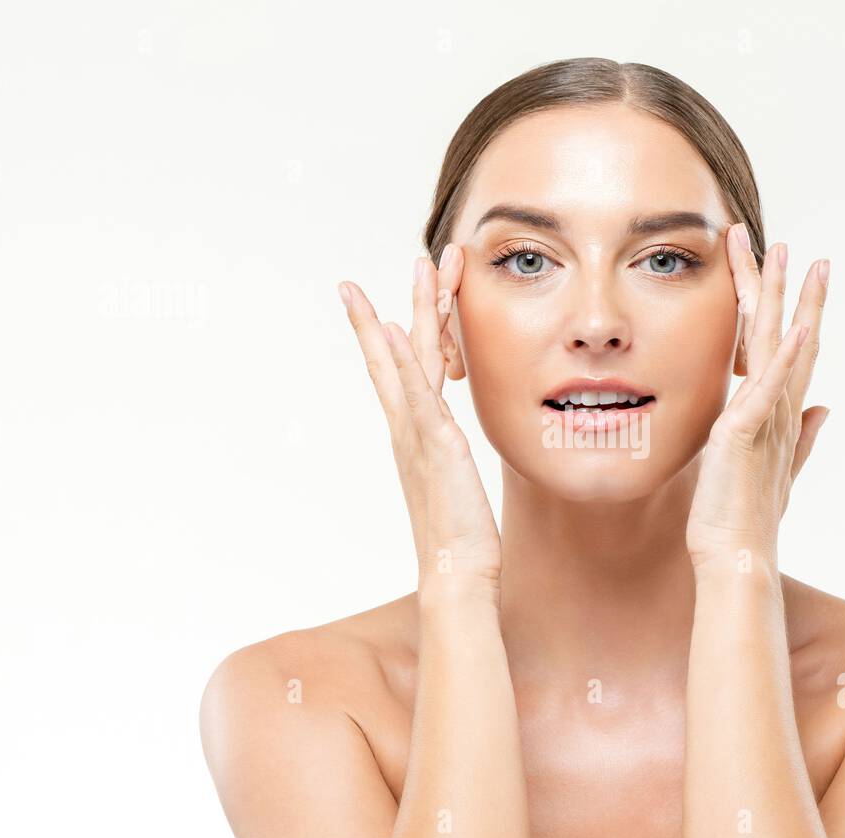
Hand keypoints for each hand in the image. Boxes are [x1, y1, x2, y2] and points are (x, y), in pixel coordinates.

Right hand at [338, 246, 502, 597]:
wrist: (454, 575)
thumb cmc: (459, 537)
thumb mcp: (453, 482)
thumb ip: (444, 453)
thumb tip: (444, 438)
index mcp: (415, 434)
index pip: (400, 371)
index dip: (394, 330)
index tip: (384, 296)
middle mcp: (410, 428)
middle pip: (404, 352)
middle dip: (410, 301)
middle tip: (419, 256)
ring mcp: (419, 434)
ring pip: (414, 360)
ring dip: (417, 310)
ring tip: (421, 268)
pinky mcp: (436, 447)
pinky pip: (418, 396)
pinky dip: (402, 362)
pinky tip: (397, 330)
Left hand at [685, 224, 830, 570]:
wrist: (738, 557)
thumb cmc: (746, 518)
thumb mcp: (775, 468)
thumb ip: (802, 437)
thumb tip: (825, 409)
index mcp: (778, 415)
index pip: (789, 351)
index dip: (793, 310)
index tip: (796, 272)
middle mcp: (779, 411)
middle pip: (787, 337)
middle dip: (788, 289)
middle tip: (791, 245)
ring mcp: (767, 420)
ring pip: (777, 349)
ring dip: (784, 301)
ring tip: (787, 258)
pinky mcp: (747, 435)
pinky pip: (767, 392)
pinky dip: (785, 361)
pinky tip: (797, 329)